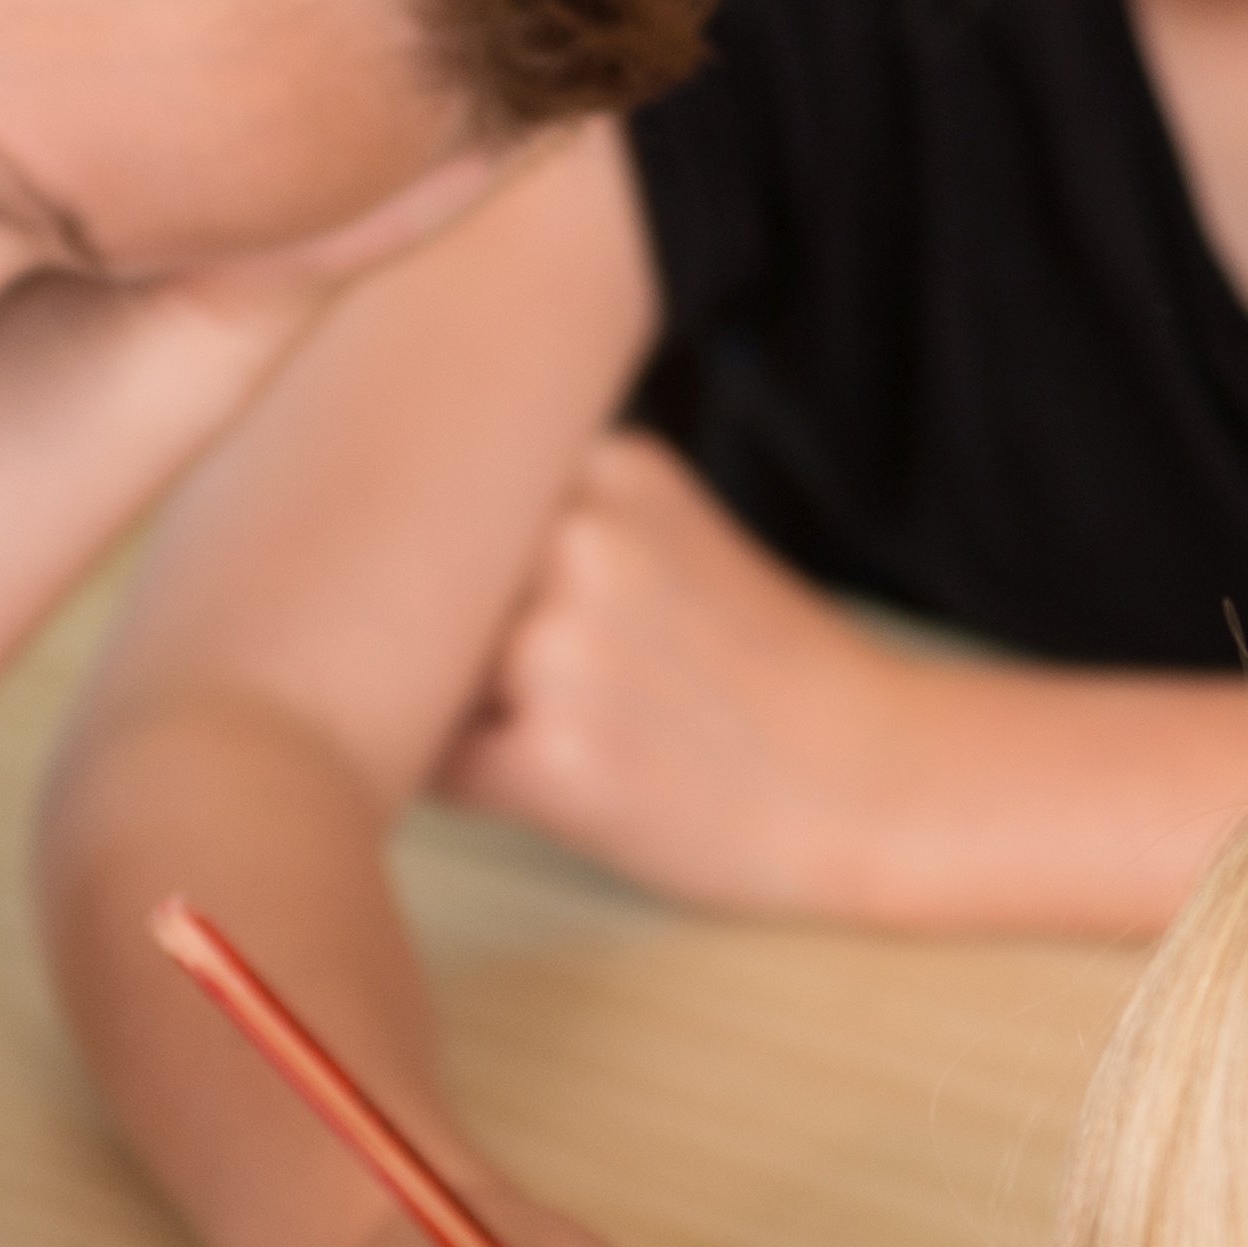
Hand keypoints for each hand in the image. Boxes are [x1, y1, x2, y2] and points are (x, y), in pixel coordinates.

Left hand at [427, 431, 924, 918]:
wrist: (877, 779)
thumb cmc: (759, 667)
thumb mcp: (664, 532)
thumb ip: (548, 513)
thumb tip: (370, 535)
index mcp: (609, 466)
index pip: (446, 499)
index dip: (451, 558)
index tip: (485, 590)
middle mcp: (579, 541)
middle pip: (420, 584)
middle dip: (443, 633)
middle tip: (549, 676)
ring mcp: (563, 650)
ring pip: (420, 674)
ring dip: (458, 707)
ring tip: (567, 725)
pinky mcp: (557, 762)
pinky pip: (440, 766)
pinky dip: (475, 779)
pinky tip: (561, 775)